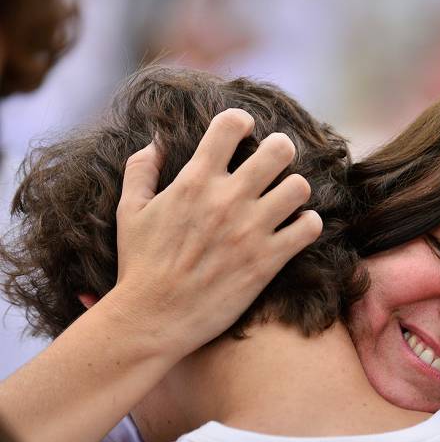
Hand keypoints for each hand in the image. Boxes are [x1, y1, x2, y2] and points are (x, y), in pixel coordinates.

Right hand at [105, 108, 321, 358]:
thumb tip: (154, 141)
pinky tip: (295, 229)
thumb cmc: (140, 266)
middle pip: (278, 150)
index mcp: (194, 181)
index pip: (231, 125)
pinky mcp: (267, 260)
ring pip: (300, 186)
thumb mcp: (129, 211)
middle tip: (275, 162)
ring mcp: (250, 229)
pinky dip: (307, 225)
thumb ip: (140, 170)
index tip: (244, 132)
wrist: (153, 319)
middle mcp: (227, 199)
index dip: (242, 122)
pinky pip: (309, 227)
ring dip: (296, 190)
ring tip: (285, 199)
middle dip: (280, 149)